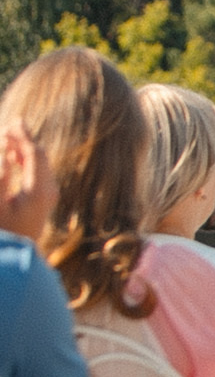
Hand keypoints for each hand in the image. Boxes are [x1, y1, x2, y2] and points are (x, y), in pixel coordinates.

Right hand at [0, 125, 54, 240]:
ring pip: (39, 163)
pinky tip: (14, 156)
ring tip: (9, 137)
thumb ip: (0, 177)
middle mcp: (48, 190)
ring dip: (24, 149)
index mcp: (38, 190)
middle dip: (24, 140)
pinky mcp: (44, 198)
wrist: (16, 255)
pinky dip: (25, 160)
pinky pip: (37, 171)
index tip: (15, 121)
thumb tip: (6, 154)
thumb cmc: (4, 229)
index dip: (23, 136)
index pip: (34, 154)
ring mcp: (48, 195)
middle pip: (39, 156)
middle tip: (10, 125)